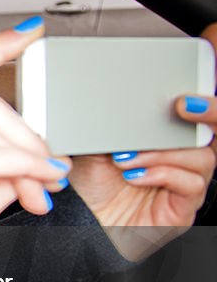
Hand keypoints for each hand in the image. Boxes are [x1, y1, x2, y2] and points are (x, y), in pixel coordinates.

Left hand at [67, 23, 216, 257]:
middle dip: (206, 109)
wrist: (78, 231)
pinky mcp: (184, 205)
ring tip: (128, 155)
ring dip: (164, 151)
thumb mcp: (90, 143)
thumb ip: (101, 119)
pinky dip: (163, 173)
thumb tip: (90, 87)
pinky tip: (136, 173)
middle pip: (213, 127)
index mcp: (163, 136)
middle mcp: (180, 156)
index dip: (205, 87)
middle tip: (181, 103)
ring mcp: (186, 181)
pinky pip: (191, 183)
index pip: (194, 108)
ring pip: (202, 155)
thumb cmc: (87, 189)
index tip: (210, 51)